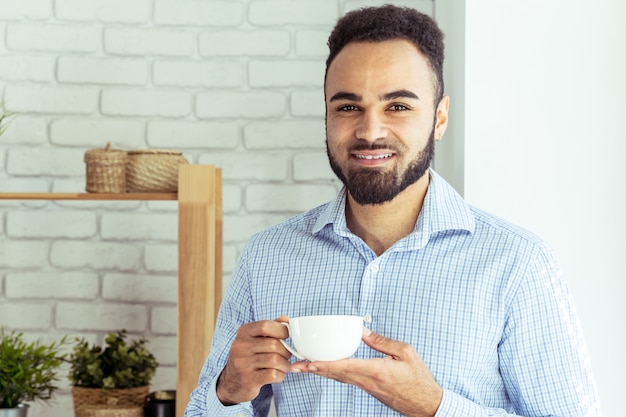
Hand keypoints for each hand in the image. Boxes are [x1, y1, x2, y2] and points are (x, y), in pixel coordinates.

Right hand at [216, 316, 290, 404]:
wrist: (230, 382)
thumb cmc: (248, 357)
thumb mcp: (254, 339)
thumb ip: (270, 328)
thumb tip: (286, 318)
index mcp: (243, 332)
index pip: (265, 326)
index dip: (281, 330)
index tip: (286, 337)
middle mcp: (240, 346)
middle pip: (273, 344)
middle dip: (286, 351)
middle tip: (287, 356)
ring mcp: (243, 364)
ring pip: (275, 360)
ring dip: (284, 365)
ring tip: (283, 366)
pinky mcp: (248, 380)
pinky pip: (273, 375)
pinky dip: (280, 375)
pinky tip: (277, 375)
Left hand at [290, 328, 442, 416]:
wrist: (426, 403)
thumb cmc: (419, 378)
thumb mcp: (405, 353)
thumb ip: (381, 341)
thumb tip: (361, 330)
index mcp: (375, 370)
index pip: (344, 366)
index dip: (323, 364)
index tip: (308, 362)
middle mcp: (366, 381)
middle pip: (334, 374)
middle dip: (313, 369)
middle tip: (294, 365)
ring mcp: (366, 386)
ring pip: (338, 377)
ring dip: (319, 371)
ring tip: (302, 366)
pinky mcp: (368, 388)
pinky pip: (345, 379)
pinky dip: (332, 373)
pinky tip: (324, 368)